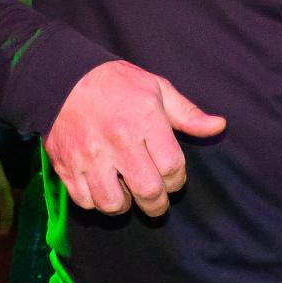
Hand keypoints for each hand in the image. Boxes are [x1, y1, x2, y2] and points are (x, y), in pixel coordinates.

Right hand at [44, 60, 226, 216]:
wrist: (62, 77)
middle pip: (148, 192)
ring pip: (113, 203)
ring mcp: (89, 156)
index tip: (172, 178)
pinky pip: (85, 201)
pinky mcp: (66, 165)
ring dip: (125, 205)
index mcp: (145, 121)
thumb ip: (188, 114)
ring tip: (127, 193)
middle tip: (156, 201)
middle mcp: (118, 141)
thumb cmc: (116, 84)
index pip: (172, 168)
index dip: (177, 180)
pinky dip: (96, 201)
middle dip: (157, 204)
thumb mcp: (156, 88)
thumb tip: (219, 126)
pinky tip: (102, 187)